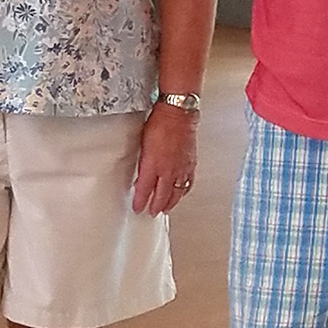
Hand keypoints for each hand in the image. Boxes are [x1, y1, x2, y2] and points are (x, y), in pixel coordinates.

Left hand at [133, 101, 199, 215]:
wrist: (178, 114)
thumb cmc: (160, 123)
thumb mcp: (143, 144)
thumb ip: (143, 162)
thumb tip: (142, 174)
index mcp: (154, 166)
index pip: (145, 190)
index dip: (140, 201)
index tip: (137, 208)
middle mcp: (168, 171)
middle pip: (162, 196)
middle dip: (155, 206)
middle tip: (151, 213)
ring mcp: (181, 169)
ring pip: (176, 192)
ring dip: (170, 202)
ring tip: (166, 208)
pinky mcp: (190, 164)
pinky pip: (187, 183)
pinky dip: (183, 191)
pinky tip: (181, 193)